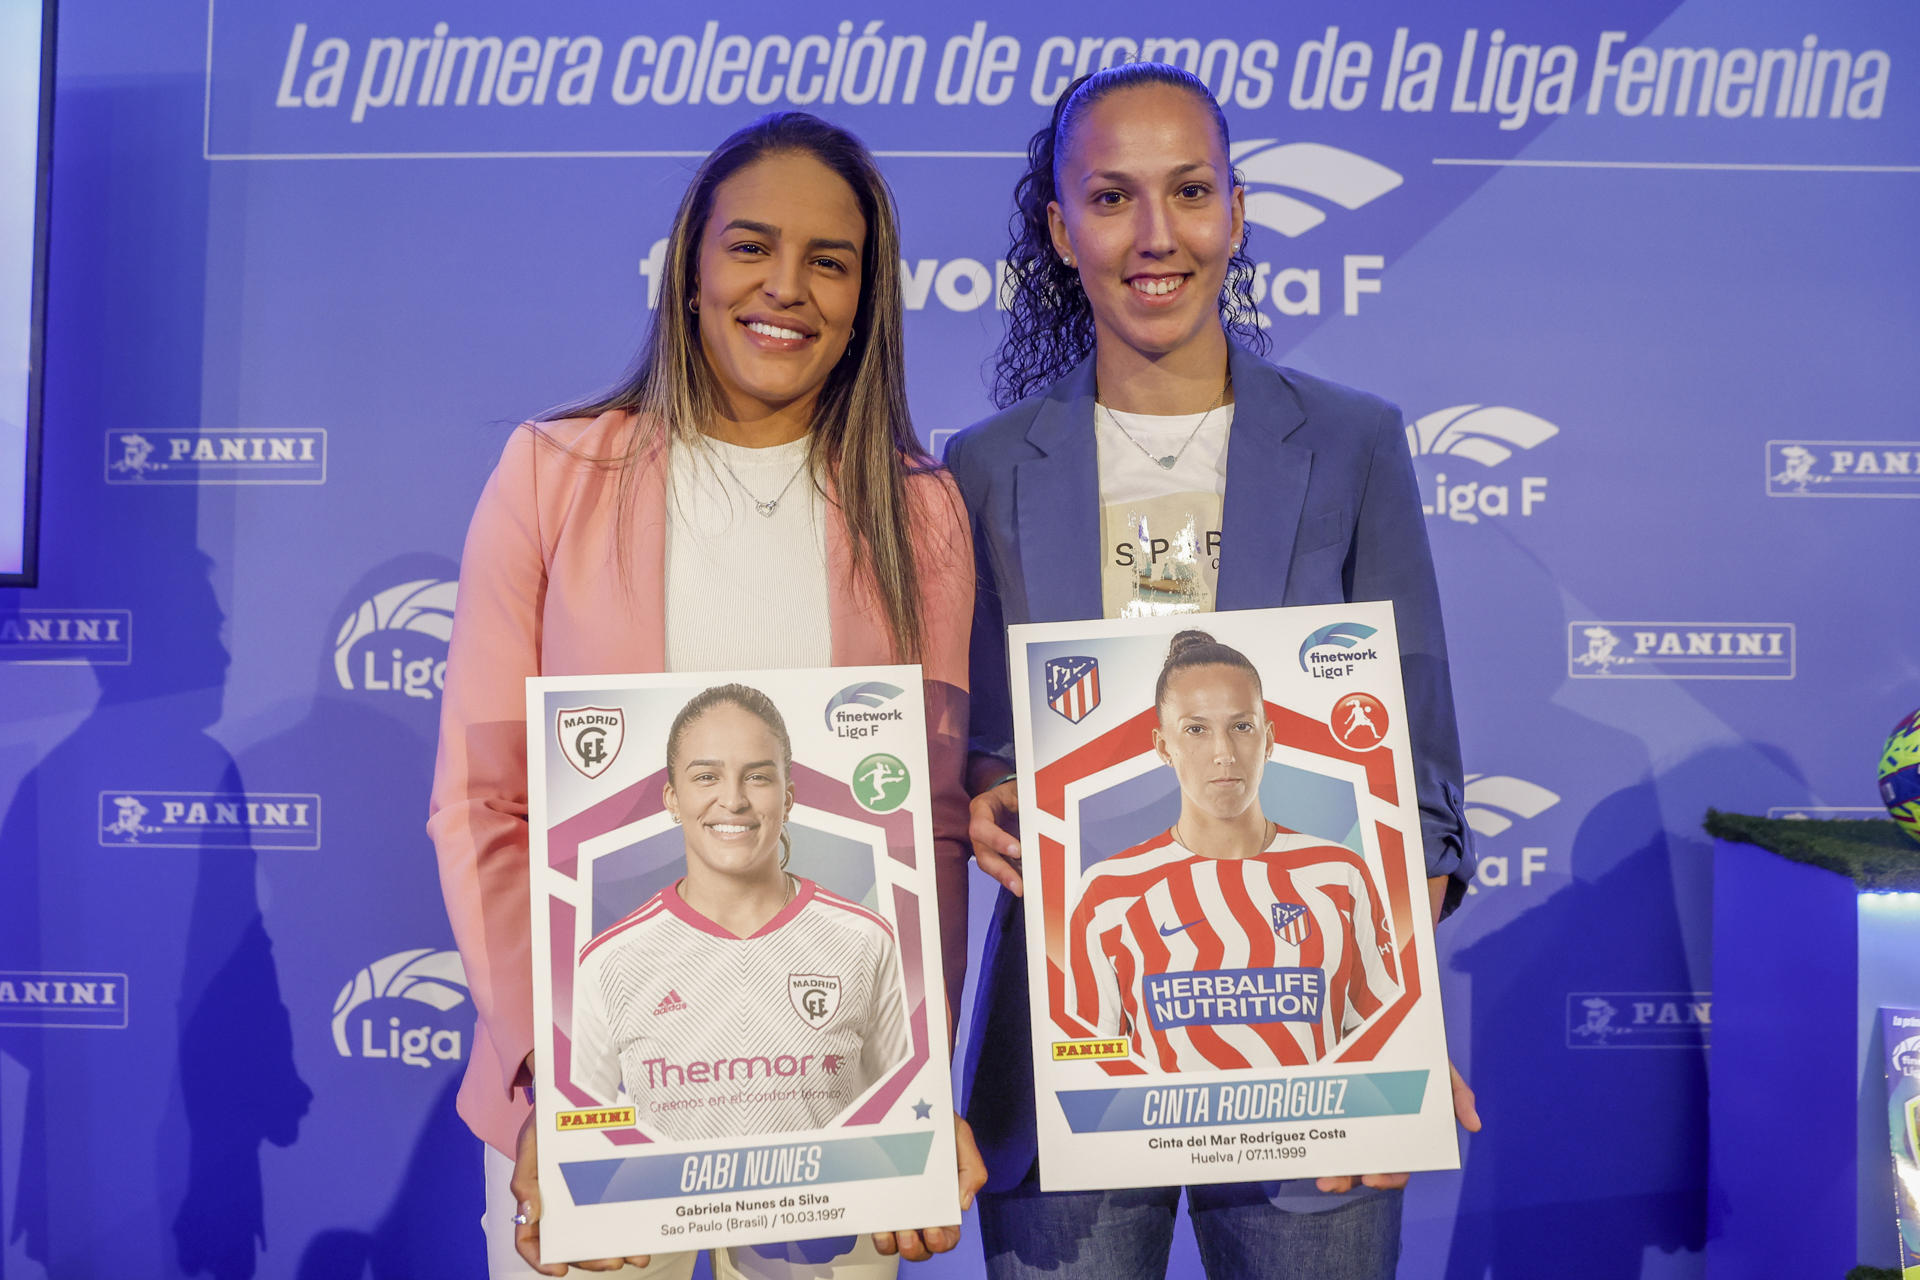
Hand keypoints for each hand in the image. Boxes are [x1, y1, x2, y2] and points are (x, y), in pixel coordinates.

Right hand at [511, 1107, 650, 1274]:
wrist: (574, 1094)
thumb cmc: (545, 1122)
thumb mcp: (529, 1144)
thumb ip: (525, 1179)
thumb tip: (529, 1214)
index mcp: (534, 1201)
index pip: (529, 1240)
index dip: (541, 1261)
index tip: (559, 1270)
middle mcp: (559, 1206)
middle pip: (570, 1244)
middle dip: (592, 1259)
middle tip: (615, 1262)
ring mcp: (584, 1198)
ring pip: (597, 1234)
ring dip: (616, 1250)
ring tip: (638, 1256)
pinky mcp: (607, 1187)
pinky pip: (617, 1212)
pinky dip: (630, 1226)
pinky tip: (647, 1233)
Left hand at [871, 1113, 985, 1261]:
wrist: (899, 1099)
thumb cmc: (932, 1118)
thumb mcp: (959, 1136)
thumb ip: (972, 1167)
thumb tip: (963, 1204)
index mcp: (944, 1199)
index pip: (948, 1232)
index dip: (944, 1240)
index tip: (935, 1231)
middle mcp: (920, 1209)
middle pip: (924, 1247)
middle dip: (919, 1249)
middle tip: (912, 1234)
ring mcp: (896, 1208)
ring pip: (898, 1245)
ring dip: (899, 1246)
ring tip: (898, 1231)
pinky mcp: (874, 1204)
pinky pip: (876, 1231)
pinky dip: (879, 1236)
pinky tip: (880, 1227)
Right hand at [968, 779, 1022, 895]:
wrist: (1017, 794)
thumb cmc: (1020, 789)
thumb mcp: (1023, 788)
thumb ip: (1030, 801)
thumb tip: (1048, 818)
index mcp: (982, 808)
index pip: (981, 826)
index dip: (997, 840)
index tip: (1018, 850)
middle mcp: (981, 830)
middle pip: (983, 855)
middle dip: (1001, 871)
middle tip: (1019, 885)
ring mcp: (988, 846)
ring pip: (992, 867)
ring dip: (1009, 880)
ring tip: (1025, 891)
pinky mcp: (1000, 856)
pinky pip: (1006, 869)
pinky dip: (1018, 877)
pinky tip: (1031, 886)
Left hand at [1313, 1062, 1480, 1194]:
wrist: (1367, 1008)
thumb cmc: (1409, 1046)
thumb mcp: (1436, 1066)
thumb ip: (1455, 1092)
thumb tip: (1475, 1125)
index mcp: (1400, 1130)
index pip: (1397, 1166)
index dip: (1388, 1178)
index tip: (1373, 1178)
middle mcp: (1374, 1130)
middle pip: (1363, 1167)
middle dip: (1349, 1180)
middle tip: (1333, 1182)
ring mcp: (1348, 1117)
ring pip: (1339, 1156)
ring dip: (1331, 1173)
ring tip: (1321, 1177)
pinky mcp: (1324, 1102)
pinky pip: (1316, 1129)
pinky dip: (1312, 1144)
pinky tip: (1304, 1152)